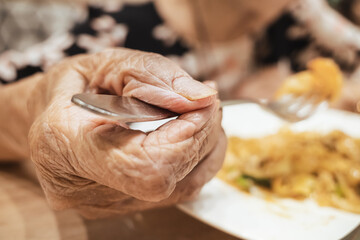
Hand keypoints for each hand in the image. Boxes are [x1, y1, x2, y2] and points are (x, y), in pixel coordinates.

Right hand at [28, 48, 225, 217]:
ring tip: (195, 114)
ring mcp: (104, 204)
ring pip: (183, 186)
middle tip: (202, 101)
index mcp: (65, 145)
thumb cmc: (75, 87)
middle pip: (170, 177)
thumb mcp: (109, 64)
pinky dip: (195, 158)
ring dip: (202, 145)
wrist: (48, 115)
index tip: (201, 103)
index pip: (147, 165)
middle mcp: (82, 189)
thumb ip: (155, 77)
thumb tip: (203, 99)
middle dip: (200, 132)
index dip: (187, 135)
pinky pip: (180, 189)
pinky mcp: (123, 206)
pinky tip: (190, 134)